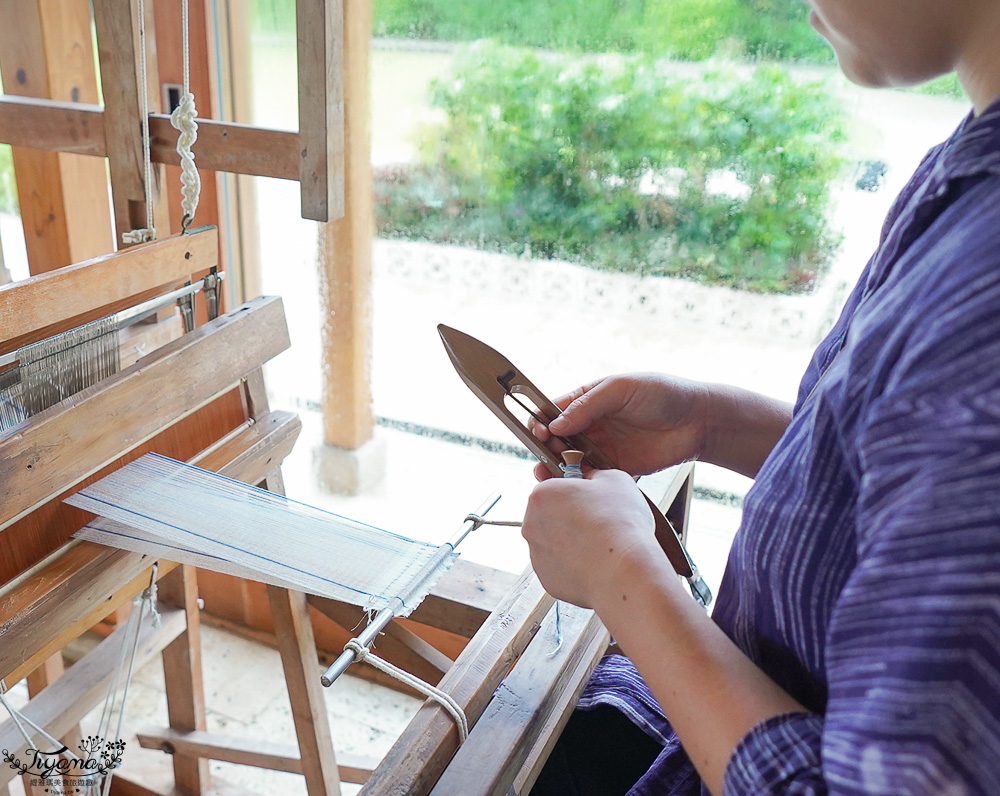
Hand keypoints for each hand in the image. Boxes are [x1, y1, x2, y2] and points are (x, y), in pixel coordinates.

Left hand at [521, 469, 660, 608]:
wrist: (624, 572)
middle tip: (599, 522)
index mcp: (541, 495)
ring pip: (554, 544)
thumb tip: (592, 481)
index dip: (575, 492)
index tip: (590, 499)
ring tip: (600, 546)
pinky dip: (575, 566)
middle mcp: (531, 525)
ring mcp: (537, 555)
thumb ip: (595, 476)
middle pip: (551, 516)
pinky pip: (560, 568)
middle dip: (571, 518)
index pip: (554, 487)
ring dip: (572, 543)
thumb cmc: (619, 524)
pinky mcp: (547, 580)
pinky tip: (596, 564)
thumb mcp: (614, 479)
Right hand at [533, 373, 710, 480]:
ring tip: (549, 474)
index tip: (535, 431)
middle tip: (543, 455)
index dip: (542, 420)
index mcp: (589, 399)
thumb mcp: (621, 388)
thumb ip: (588, 404)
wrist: (699, 420)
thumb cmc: (663, 393)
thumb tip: (556, 424)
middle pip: (558, 438)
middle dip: (546, 447)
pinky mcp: (617, 467)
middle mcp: (592, 424)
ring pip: (570, 459)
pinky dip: (580, 481)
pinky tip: (573, 484)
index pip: (556, 409)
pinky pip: (592, 475)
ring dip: (558, 466)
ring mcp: (603, 446)